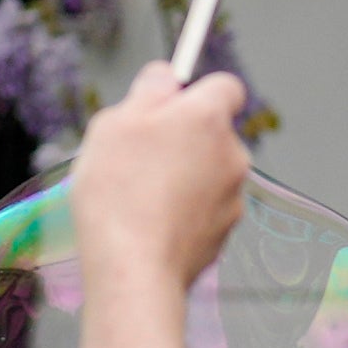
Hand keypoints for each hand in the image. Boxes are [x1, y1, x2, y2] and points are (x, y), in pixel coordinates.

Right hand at [59, 60, 253, 304]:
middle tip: (140, 155)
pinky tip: (152, 223)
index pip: (226, 86)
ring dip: (184, 176)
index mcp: (208, 118)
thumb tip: (165, 77)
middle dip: (184, 139)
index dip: (197, 93)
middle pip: (213, 133)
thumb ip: (148, 91)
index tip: (169, 104)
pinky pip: (205, 208)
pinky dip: (185, 211)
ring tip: (140, 196)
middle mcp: (233, 154)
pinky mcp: (225, 233)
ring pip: (208, 172)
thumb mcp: (114, 123)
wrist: (134, 269)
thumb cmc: (118, 192)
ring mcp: (233, 196)